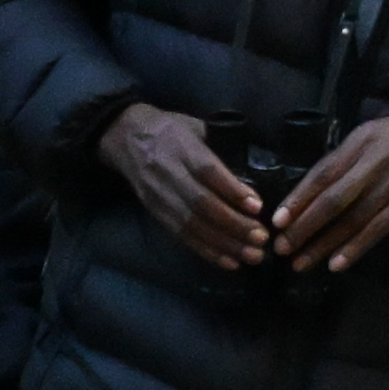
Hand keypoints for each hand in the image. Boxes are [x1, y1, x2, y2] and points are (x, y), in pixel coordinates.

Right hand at [99, 100, 269, 269]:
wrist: (125, 137)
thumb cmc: (172, 131)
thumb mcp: (197, 127)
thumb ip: (224, 144)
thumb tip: (260, 166)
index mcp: (182, 148)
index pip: (208, 172)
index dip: (233, 191)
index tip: (258, 207)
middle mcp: (168, 174)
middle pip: (201, 204)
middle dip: (234, 225)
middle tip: (262, 238)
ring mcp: (159, 196)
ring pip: (192, 225)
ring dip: (225, 244)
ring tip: (253, 255)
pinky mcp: (155, 212)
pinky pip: (181, 235)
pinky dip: (206, 251)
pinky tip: (230, 262)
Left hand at [273, 104, 388, 274]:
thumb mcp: (377, 132)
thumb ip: (351, 157)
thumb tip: (323, 190)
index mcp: (360, 141)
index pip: (322, 173)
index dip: (299, 198)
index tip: (278, 221)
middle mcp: (375, 160)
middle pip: (333, 200)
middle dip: (305, 227)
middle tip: (283, 248)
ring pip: (354, 218)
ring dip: (326, 243)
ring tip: (303, 263)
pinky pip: (381, 227)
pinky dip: (358, 247)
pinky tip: (339, 263)